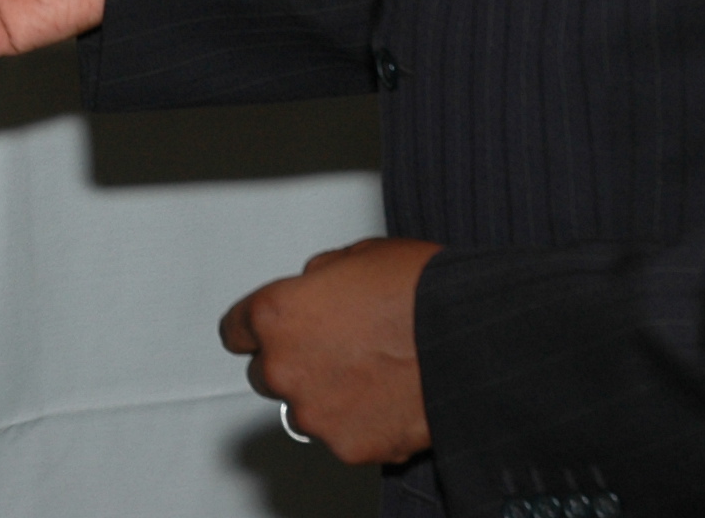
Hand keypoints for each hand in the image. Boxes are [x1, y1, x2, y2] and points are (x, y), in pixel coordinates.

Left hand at [219, 238, 440, 464]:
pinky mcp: (348, 447)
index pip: (235, 330)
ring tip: (373, 375)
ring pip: (305, 409)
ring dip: (327, 396)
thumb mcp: (359, 257)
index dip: (255, 328)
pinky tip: (390, 399)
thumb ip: (318, 280)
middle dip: (294, 362)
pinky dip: (361, 423)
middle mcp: (285, 368)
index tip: (261, 334)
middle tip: (337, 350)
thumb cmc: (421, 292)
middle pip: (266, 373)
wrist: (469, 339)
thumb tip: (315, 291)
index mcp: (277, 315)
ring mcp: (315, 413)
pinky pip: (343, 435)